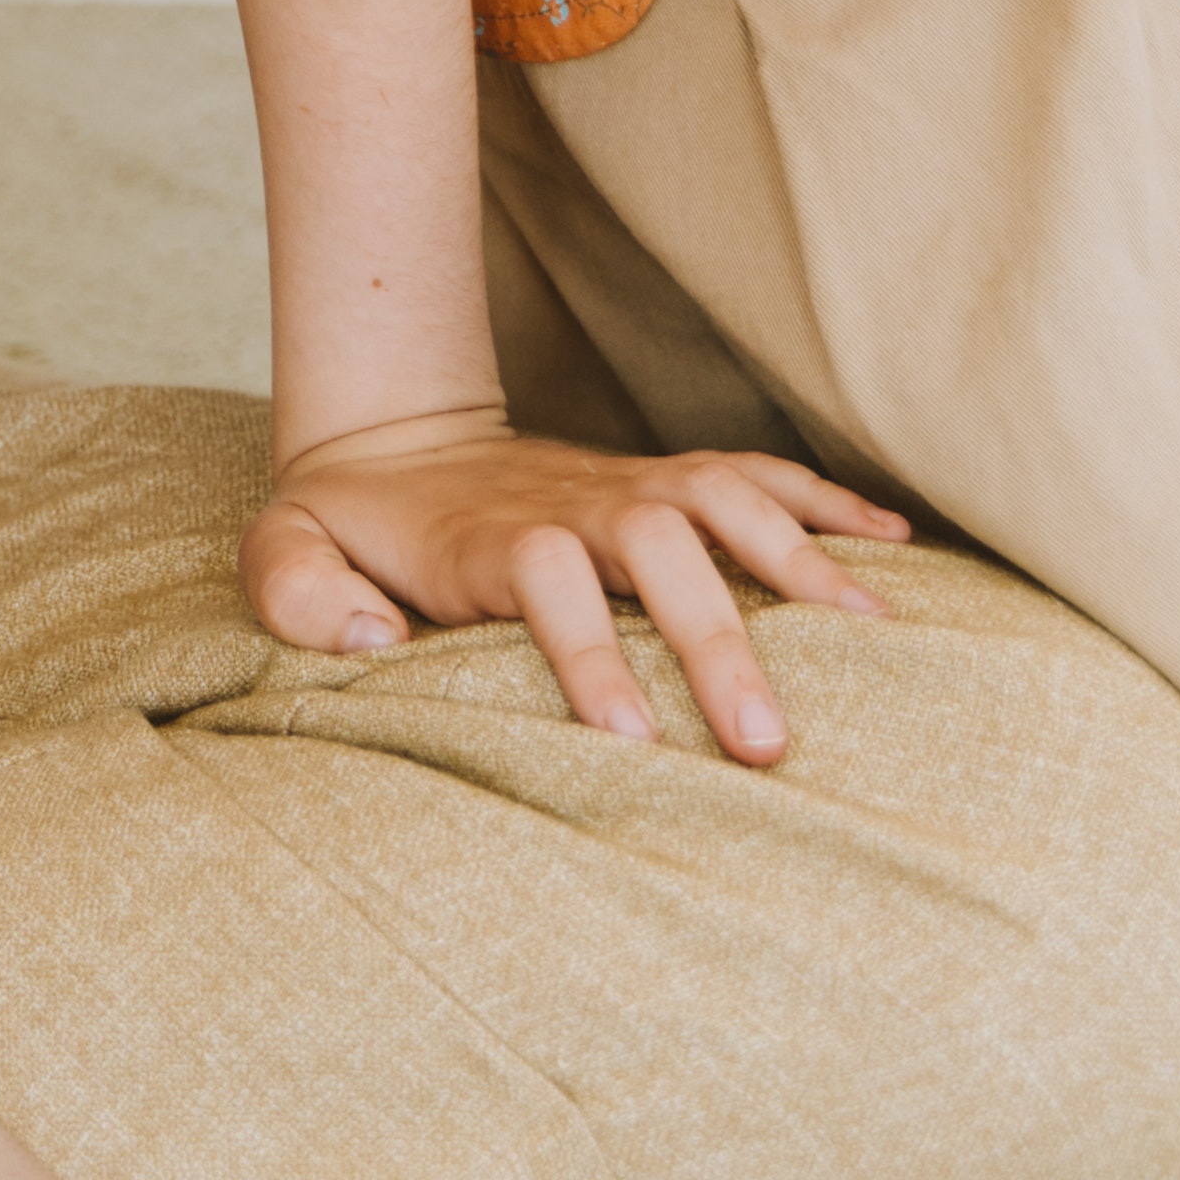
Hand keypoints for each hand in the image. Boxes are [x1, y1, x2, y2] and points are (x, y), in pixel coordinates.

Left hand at [244, 404, 906, 766]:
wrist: (394, 435)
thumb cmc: (348, 522)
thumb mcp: (283, 547)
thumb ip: (296, 590)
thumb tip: (365, 638)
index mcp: (491, 533)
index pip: (546, 576)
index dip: (586, 651)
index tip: (629, 744)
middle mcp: (576, 501)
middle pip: (658, 545)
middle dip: (716, 638)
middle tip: (768, 744)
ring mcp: (629, 484)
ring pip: (727, 501)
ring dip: (801, 562)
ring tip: (878, 642)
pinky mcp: (667, 481)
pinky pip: (759, 474)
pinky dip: (830, 500)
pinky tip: (897, 548)